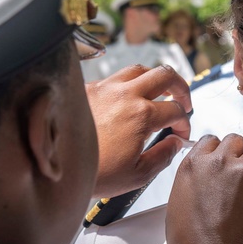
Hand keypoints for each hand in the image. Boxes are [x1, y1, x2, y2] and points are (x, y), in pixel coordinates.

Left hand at [86, 64, 191, 198]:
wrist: (58, 169)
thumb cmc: (94, 174)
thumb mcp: (138, 175)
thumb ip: (164, 156)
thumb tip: (175, 143)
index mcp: (141, 115)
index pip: (175, 110)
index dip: (184, 123)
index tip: (180, 133)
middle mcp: (124, 95)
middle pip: (165, 75)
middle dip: (180, 87)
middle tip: (183, 101)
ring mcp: (104, 89)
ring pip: (139, 69)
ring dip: (154, 78)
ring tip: (158, 91)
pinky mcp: (88, 90)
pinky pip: (113, 76)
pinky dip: (126, 82)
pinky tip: (126, 96)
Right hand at [165, 134, 242, 243]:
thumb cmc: (192, 241)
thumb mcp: (177, 202)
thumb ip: (192, 180)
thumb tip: (201, 180)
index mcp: (194, 164)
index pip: (209, 140)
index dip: (214, 151)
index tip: (215, 161)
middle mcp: (219, 162)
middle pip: (233, 140)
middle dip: (234, 152)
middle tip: (231, 172)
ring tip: (239, 194)